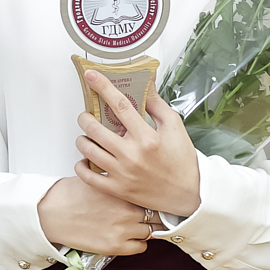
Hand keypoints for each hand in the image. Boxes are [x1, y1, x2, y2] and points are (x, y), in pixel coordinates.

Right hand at [38, 173, 153, 256]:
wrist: (52, 213)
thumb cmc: (69, 195)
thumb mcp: (96, 177)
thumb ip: (116, 179)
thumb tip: (127, 177)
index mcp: (123, 190)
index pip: (152, 194)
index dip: (153, 197)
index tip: (153, 199)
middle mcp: (127, 209)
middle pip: (156, 214)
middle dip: (154, 214)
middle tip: (149, 214)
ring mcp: (123, 229)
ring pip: (151, 231)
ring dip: (146, 228)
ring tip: (137, 226)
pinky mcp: (116, 246)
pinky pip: (141, 247)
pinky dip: (138, 243)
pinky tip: (129, 237)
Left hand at [74, 68, 201, 219]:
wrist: (189, 193)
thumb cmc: (181, 160)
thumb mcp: (174, 126)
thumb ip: (156, 103)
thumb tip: (146, 81)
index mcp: (147, 137)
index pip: (120, 105)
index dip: (103, 87)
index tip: (91, 76)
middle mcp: (132, 155)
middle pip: (95, 128)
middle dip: (85, 117)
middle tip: (87, 115)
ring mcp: (123, 173)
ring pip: (88, 150)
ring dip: (82, 139)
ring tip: (87, 136)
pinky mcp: (117, 189)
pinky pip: (88, 176)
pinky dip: (81, 165)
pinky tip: (85, 159)